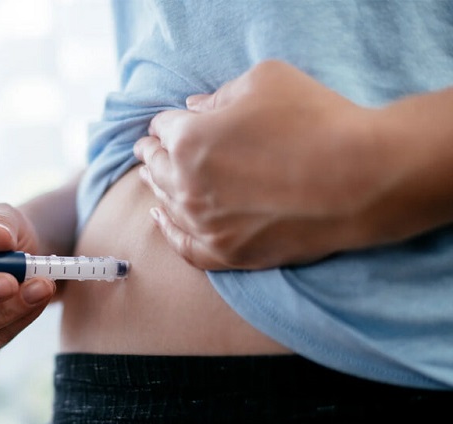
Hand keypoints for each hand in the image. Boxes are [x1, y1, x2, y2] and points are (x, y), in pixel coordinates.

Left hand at [133, 60, 383, 269]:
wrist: (363, 178)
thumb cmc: (317, 120)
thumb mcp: (265, 80)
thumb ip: (220, 94)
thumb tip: (194, 108)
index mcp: (188, 139)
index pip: (163, 129)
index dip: (165, 124)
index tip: (166, 125)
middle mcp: (187, 185)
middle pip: (157, 168)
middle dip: (152, 155)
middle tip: (148, 150)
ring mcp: (205, 225)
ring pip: (166, 206)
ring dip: (156, 188)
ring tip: (151, 180)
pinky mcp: (228, 254)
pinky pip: (184, 247)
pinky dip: (169, 232)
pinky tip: (161, 221)